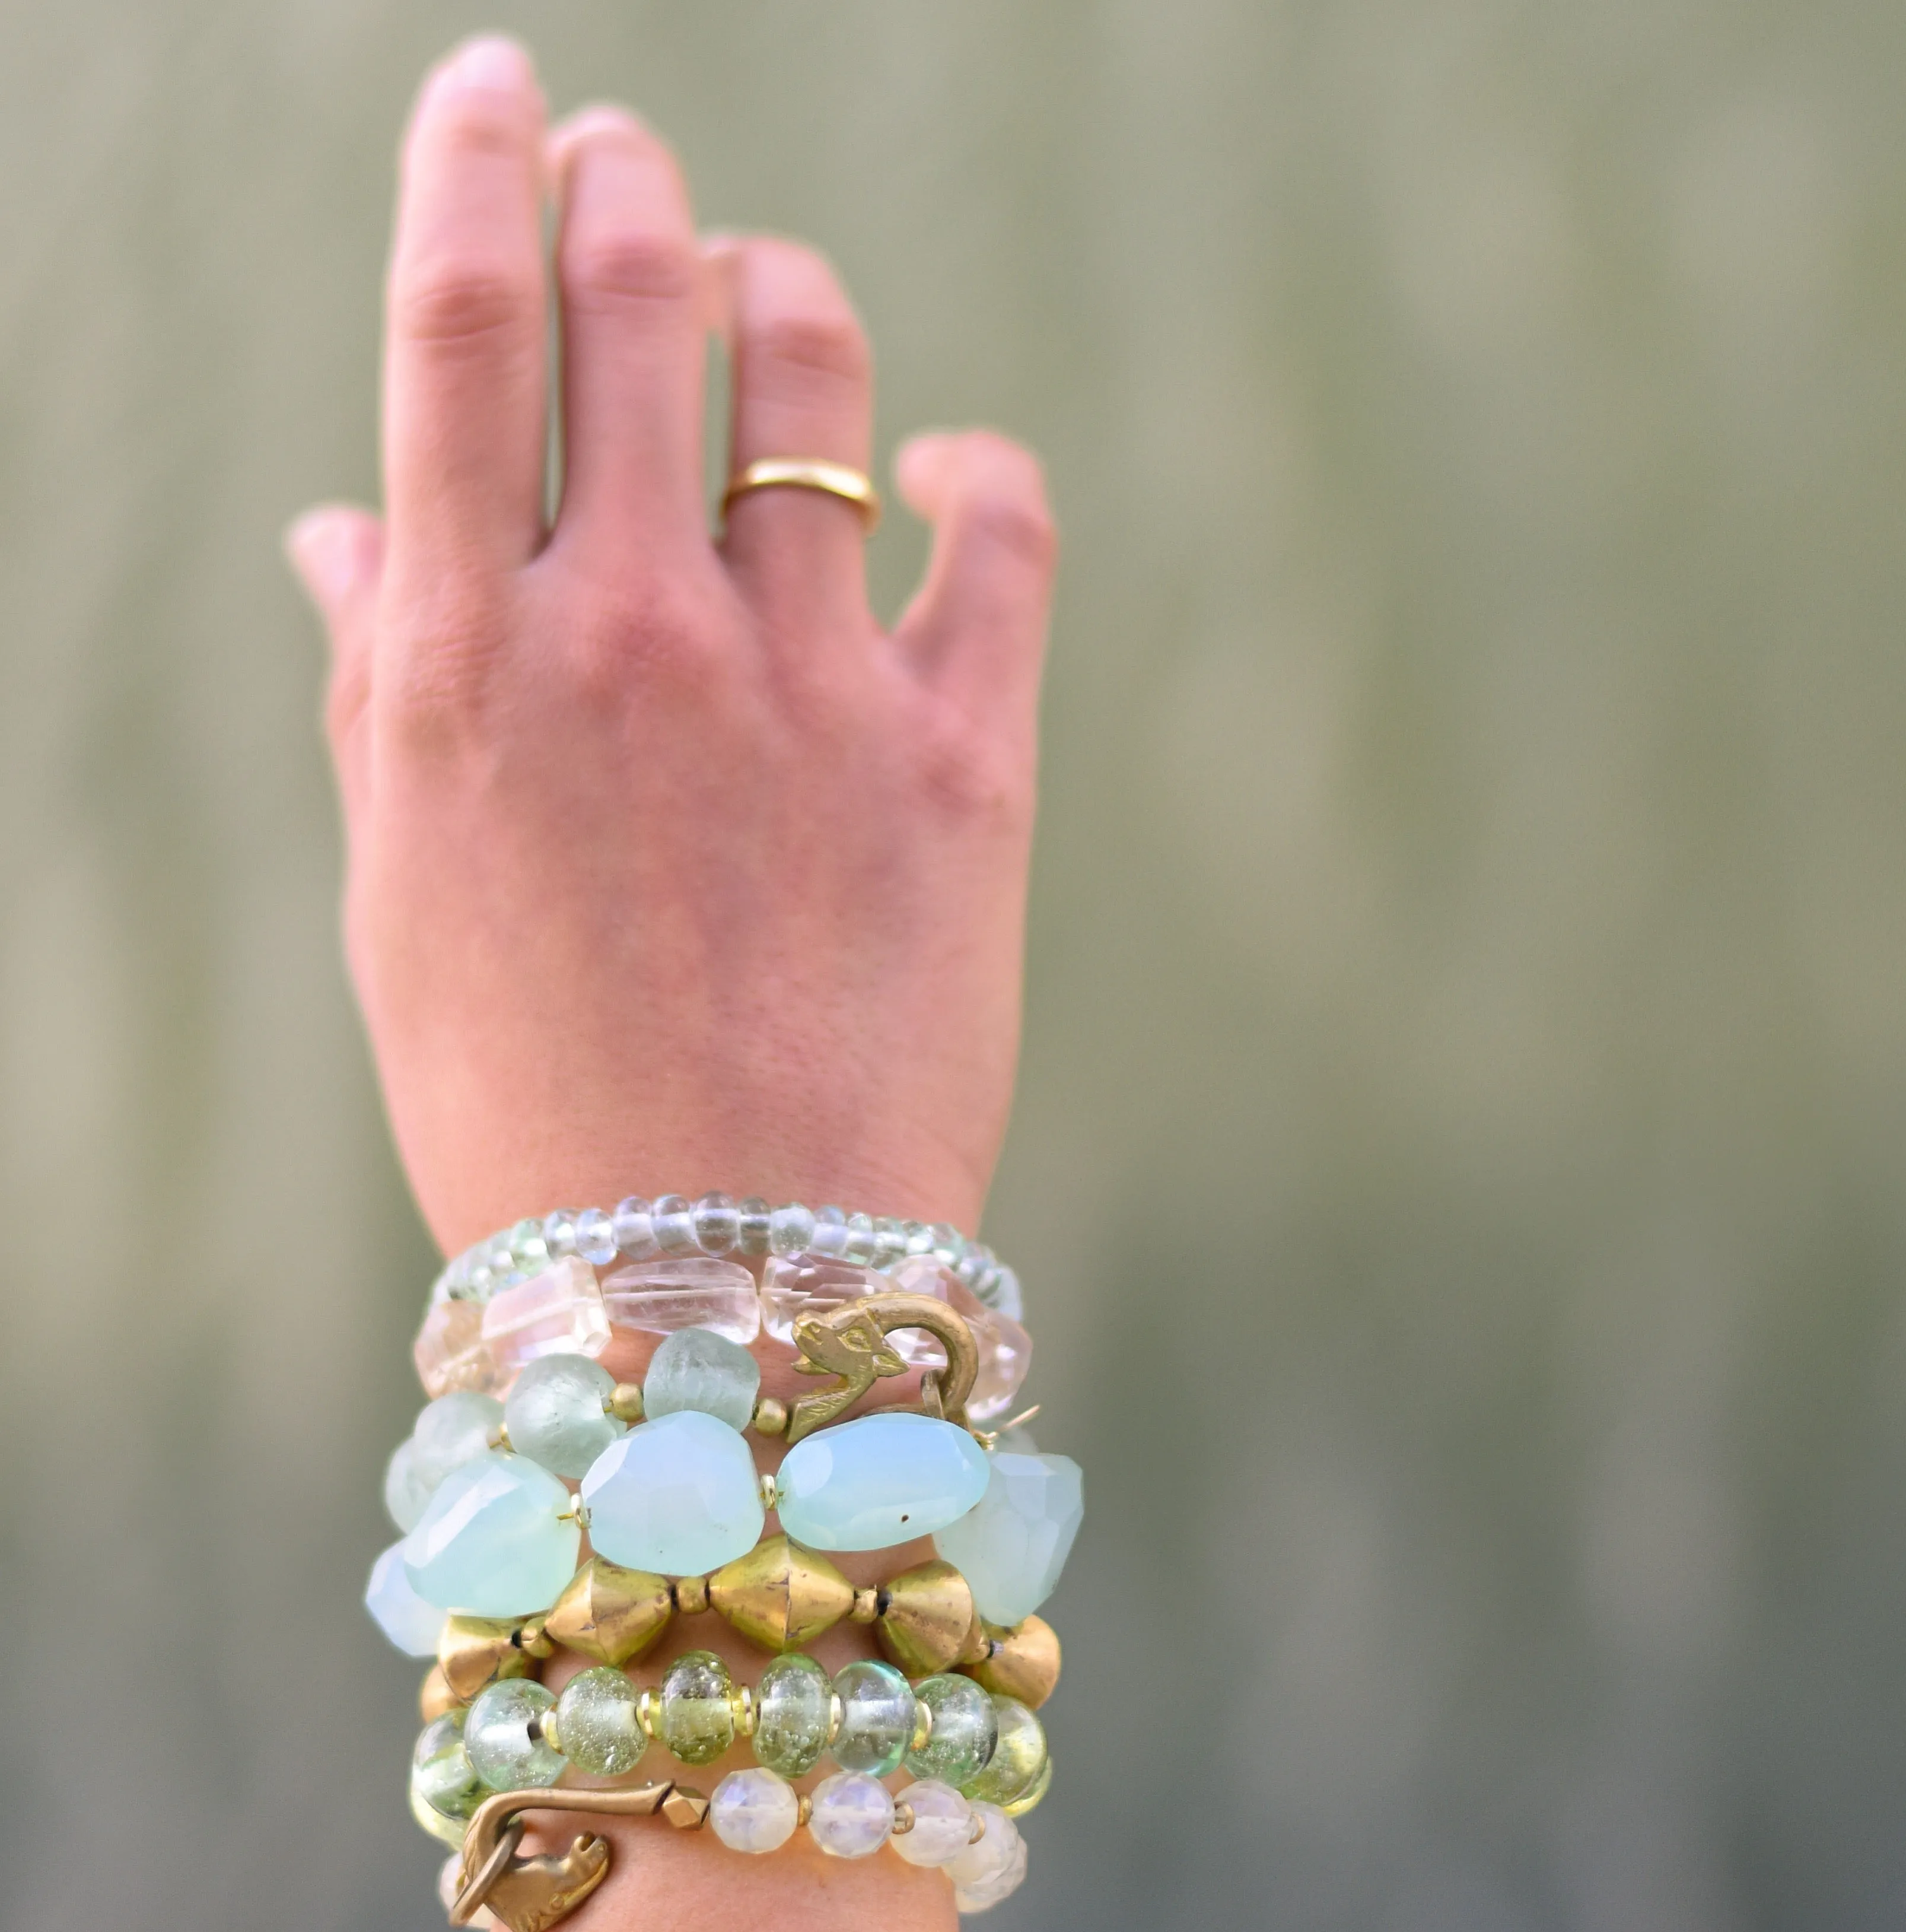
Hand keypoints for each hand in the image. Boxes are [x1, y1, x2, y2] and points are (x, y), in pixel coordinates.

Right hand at [287, 34, 1054, 1257]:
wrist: (720, 1283)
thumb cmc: (533, 1098)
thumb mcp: (408, 893)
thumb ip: (383, 680)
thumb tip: (347, 519)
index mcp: (465, 666)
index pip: (460, 328)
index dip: (478, 164)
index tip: (501, 89)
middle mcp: (635, 640)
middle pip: (643, 303)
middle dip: (640, 192)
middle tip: (641, 178)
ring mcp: (812, 688)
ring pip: (821, 372)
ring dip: (790, 298)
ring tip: (772, 309)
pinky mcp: (970, 757)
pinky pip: (1004, 523)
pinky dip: (979, 469)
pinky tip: (948, 482)